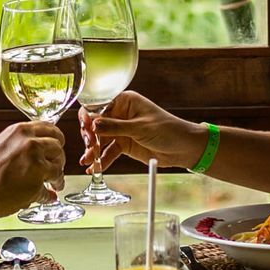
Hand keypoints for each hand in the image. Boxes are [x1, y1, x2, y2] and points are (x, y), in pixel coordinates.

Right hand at [0, 121, 66, 222]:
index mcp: (19, 131)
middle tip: (56, 167)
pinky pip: (48, 190)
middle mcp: (31, 144)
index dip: (55, 138)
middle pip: (58, 147)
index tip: (57, 144)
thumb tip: (29, 158)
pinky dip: (47, 195)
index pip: (49, 128)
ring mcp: (36, 163)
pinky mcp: (36, 184)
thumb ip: (17, 148)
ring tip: (54, 184)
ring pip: (58, 168)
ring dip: (57, 177)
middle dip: (58, 159)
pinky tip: (44, 198)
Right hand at [78, 91, 201, 170]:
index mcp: (125, 101)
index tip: (85, 128)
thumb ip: (116, 127)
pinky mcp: (125, 145)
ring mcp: (121, 130)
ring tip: (88, 161)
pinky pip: (109, 152)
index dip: (89, 117)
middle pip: (96, 124)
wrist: (184, 148)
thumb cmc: (168, 130)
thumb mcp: (140, 128)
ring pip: (100, 139)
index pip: (99, 106)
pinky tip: (94, 168)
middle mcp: (120, 114)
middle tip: (89, 146)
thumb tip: (93, 124)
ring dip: (93, 150)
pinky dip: (101, 160)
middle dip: (89, 136)